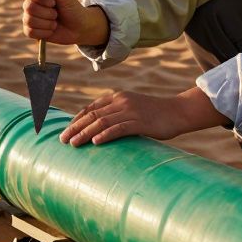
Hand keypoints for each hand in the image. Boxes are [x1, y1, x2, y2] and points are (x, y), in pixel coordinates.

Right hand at [21, 0, 108, 46]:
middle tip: (57, 14)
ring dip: (47, 23)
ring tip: (55, 23)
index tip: (53, 2)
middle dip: (47, 13)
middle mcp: (31, 4)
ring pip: (29, 20)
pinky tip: (51, 30)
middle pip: (28, 7)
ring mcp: (30, 17)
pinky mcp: (30, 30)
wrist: (78, 28)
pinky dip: (44, 32)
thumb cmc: (72, 9)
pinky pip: (30, 32)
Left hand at [59, 88, 227, 146]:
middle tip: (63, 140)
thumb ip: (117, 114)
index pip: (91, 108)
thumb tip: (100, 129)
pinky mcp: (140, 122)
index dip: (76, 120)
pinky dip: (105, 135)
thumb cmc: (155, 114)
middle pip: (92, 115)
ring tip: (73, 144)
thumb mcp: (133, 108)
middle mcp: (121, 102)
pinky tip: (95, 142)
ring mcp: (131, 111)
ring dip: (85, 133)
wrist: (178, 112)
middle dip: (75, 128)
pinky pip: (119, 128)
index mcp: (117, 97)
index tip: (66, 131)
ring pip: (102, 122)